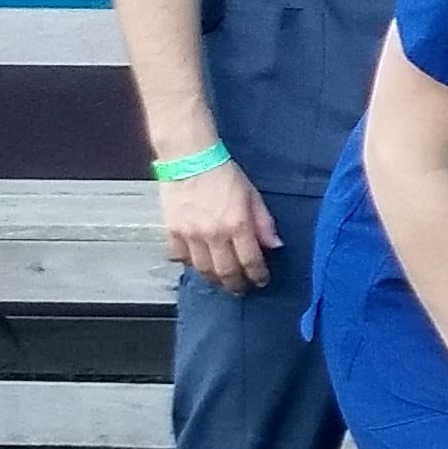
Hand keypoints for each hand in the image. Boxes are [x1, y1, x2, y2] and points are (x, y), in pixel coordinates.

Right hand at [159, 156, 281, 293]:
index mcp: (237, 225)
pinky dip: (191, 265)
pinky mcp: (172, 231)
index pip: (251, 261)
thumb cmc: (224, 174)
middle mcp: (214, 234)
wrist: (189, 159)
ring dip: (215, 280)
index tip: (261, 281)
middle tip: (242, 289)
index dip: (258, 276)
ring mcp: (191, 235)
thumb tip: (275, 246)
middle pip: (226, 272)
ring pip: (203, 270)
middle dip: (237, 285)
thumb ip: (264, 223)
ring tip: (222, 282)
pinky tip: (200, 266)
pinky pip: (181, 257)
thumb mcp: (253, 195)